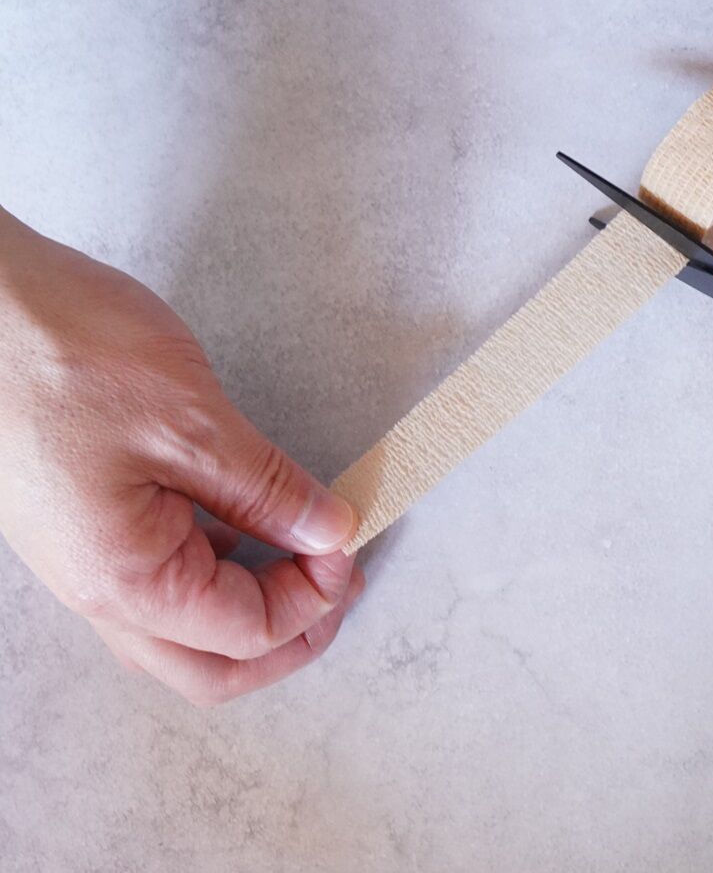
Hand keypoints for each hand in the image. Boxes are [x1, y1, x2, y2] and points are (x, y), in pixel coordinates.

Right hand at [0, 209, 361, 702]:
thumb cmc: (58, 353)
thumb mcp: (192, 423)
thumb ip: (269, 490)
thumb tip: (329, 531)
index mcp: (126, 579)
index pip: (248, 632)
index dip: (315, 597)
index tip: (348, 542)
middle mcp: (98, 588)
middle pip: (211, 664)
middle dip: (289, 635)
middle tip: (337, 584)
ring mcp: (85, 561)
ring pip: (181, 630)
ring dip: (250, 606)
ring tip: (303, 557)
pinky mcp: (83, 525)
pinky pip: (158, 578)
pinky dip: (213, 569)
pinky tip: (244, 526)